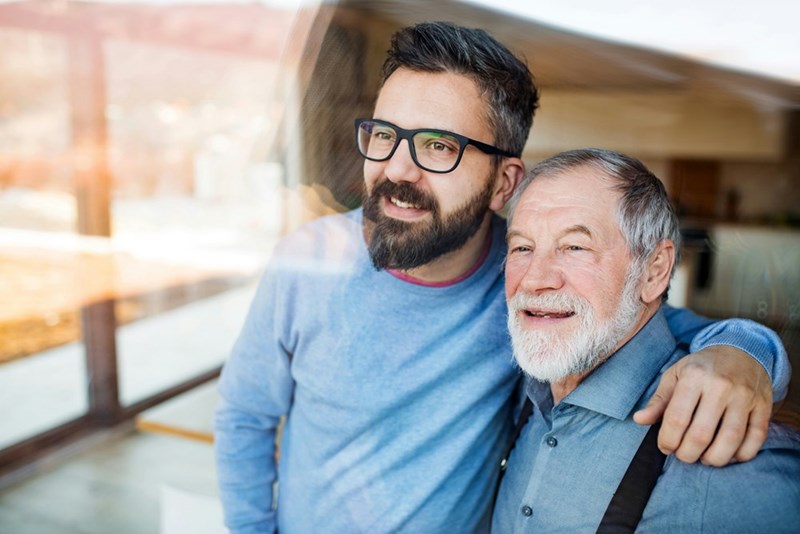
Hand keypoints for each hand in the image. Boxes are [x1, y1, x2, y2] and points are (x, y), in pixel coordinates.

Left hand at [633, 346, 771, 465]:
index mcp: (694, 376)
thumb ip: (659, 400)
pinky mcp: (764, 406)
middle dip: (687, 454)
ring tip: (703, 458)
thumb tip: (639, 420)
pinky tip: (728, 455)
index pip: (677, 418)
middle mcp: (721, 386)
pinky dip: (741, 455)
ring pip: (730, 440)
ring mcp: (745, 396)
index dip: (667, 440)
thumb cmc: (702, 367)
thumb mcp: (675, 375)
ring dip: (714, 459)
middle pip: (701, 434)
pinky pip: (755, 439)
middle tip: (683, 456)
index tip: (665, 447)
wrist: (741, 350)